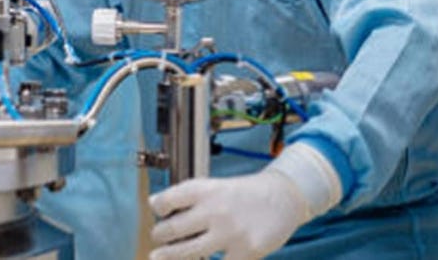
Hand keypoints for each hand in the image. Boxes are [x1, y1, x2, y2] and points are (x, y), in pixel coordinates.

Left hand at [148, 143, 342, 259]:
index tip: (158, 213)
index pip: (167, 200)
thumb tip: (154, 203)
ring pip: (188, 252)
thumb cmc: (245, 193)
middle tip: (157, 238)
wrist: (283, 197)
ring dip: (170, 256)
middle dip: (159, 236)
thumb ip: (186, 196)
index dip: (157, 208)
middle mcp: (214, 210)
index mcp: (203, 190)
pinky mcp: (245, 251)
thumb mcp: (214, 185)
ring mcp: (229, 233)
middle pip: (172, 229)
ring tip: (160, 256)